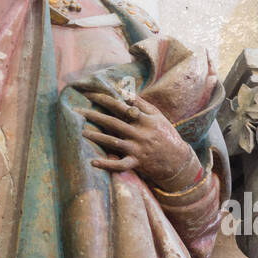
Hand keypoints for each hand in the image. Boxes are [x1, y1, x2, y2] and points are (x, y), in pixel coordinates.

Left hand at [82, 91, 199, 192]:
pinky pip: (119, 165)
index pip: (121, 106)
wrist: (178, 160)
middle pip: (114, 122)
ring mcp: (137, 149)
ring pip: (113, 141)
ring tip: (82, 132)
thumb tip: (124, 91)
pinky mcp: (137, 163)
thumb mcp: (157, 116)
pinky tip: (93, 162)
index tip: (91, 94)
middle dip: (95, 115)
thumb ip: (141, 104)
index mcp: (145, 119)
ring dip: (97, 136)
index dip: (105, 99)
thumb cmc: (166, 134)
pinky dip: (106, 164)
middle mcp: (140, 133)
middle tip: (78, 110)